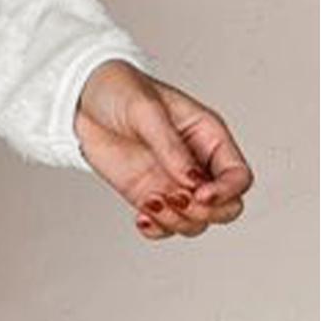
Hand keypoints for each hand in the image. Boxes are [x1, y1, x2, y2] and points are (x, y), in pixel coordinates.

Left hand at [74, 60, 252, 240]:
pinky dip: (158, 230)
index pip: (238, 175)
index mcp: (208, 136)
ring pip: (198, 222)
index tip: (199, 194)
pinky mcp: (150, 195)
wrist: (82, 100)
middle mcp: (197, 163)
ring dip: (178, 222)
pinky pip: (166, 226)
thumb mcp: (146, 109)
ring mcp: (174, 182)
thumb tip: (191, 178)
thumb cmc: (120, 90)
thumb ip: (169, 145)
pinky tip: (142, 217)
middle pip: (227, 207)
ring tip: (152, 204)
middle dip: (206, 213)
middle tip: (175, 200)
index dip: (227, 191)